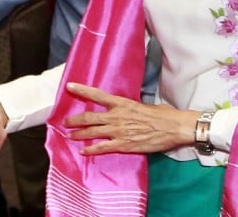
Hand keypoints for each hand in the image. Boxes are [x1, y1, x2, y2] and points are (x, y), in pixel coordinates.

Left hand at [63, 82, 195, 155]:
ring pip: (92, 132)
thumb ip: (128, 108)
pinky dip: (91, 149)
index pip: (97, 94)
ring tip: (69, 135)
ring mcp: (118, 131)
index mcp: (121, 103)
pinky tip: (83, 151)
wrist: (172, 127)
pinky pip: (102, 147)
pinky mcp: (123, 145)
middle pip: (89, 116)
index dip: (81, 90)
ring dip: (79, 134)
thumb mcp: (141, 105)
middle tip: (65, 122)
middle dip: (75, 120)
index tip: (69, 86)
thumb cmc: (161, 114)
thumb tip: (123, 110)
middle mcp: (116, 116)